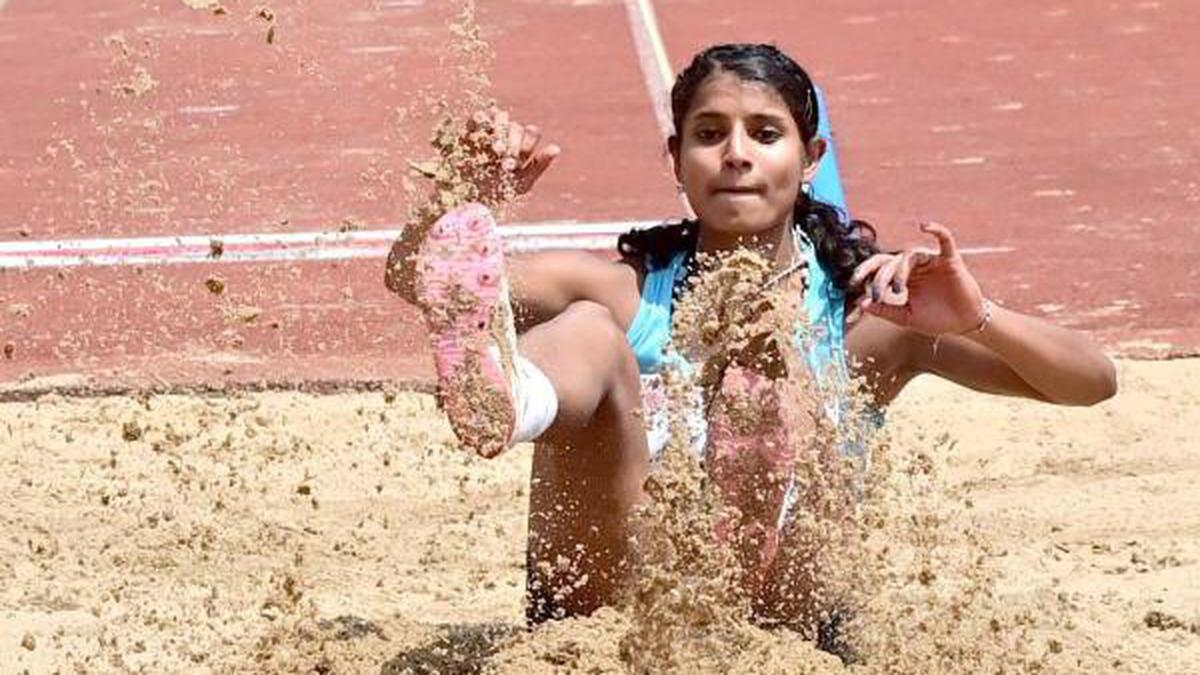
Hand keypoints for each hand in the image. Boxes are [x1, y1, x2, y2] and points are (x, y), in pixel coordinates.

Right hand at [465, 107, 560, 198]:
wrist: (466, 199)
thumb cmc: (497, 193)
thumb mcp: (521, 184)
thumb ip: (539, 165)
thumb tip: (556, 148)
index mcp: (522, 146)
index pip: (531, 133)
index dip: (526, 144)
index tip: (516, 164)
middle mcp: (508, 136)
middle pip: (516, 127)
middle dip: (513, 145)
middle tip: (505, 163)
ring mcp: (490, 132)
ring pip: (501, 117)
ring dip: (501, 131)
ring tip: (496, 150)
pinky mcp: (470, 131)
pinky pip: (478, 117)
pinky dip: (481, 119)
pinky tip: (482, 128)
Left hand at [847, 222, 984, 335]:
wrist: (963, 324)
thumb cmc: (936, 319)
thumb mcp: (906, 317)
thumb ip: (885, 311)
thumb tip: (862, 304)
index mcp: (902, 276)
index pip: (879, 266)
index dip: (864, 271)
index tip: (852, 284)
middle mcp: (914, 266)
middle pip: (890, 261)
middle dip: (880, 278)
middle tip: (878, 295)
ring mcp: (931, 261)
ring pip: (909, 255)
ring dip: (899, 271)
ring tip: (897, 289)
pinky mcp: (950, 260)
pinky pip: (944, 239)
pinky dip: (936, 230)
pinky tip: (924, 225)